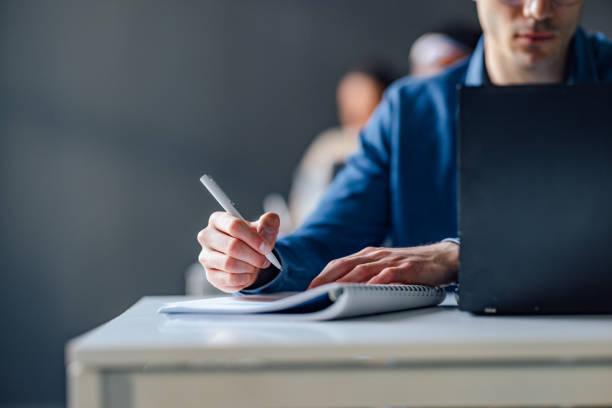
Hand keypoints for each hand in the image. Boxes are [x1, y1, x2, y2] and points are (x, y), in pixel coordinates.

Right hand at [197, 212, 279, 292]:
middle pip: (232, 246)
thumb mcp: (265, 226)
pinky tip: (248, 273)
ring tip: (255, 265)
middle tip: (265, 260)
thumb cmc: (253, 238)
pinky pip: (230, 279)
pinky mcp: (210, 275)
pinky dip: (245, 278)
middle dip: (254, 255)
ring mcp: (206, 257)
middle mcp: (207, 237)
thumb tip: (265, 232)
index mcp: (218, 220)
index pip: (234, 226)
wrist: (248, 257)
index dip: (253, 238)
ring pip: (229, 264)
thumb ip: (269, 223)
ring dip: (249, 267)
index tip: (266, 247)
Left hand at [307, 242, 457, 288]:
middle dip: (326, 278)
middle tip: (312, 291)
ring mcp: (391, 260)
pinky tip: (368, 288)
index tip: (309, 288)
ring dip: (345, 281)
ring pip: (363, 269)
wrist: (441, 259)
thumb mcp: (384, 267)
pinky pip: (389, 274)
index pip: (340, 263)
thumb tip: (343, 290)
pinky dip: (377, 280)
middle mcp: (376, 255)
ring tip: (332, 291)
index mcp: (368, 255)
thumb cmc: (410, 265)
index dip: (323, 275)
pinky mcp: (407, 268)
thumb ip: (366, 275)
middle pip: (346, 264)